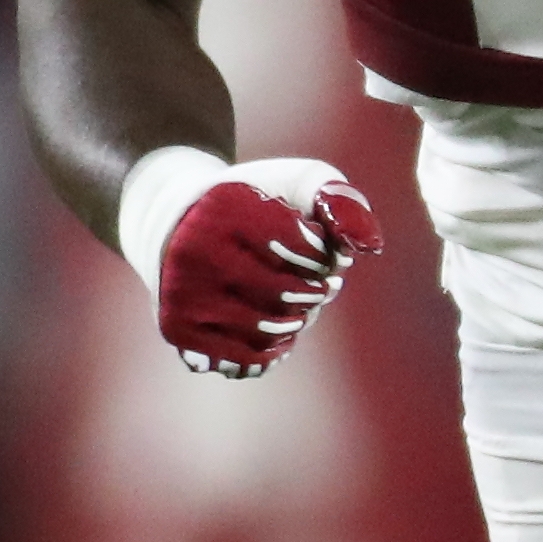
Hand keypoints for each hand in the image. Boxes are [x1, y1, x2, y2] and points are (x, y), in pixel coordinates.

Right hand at [138, 154, 383, 377]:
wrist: (178, 219)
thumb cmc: (254, 198)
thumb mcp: (300, 181)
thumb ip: (340, 201)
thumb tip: (365, 247)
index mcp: (226, 206)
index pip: (311, 252)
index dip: (326, 255)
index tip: (317, 246)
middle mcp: (193, 251)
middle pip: (291, 295)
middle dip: (315, 290)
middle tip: (315, 279)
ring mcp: (181, 295)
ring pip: (271, 332)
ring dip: (297, 320)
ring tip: (294, 299)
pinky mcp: (177, 330)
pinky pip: (244, 360)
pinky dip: (271, 349)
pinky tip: (271, 325)